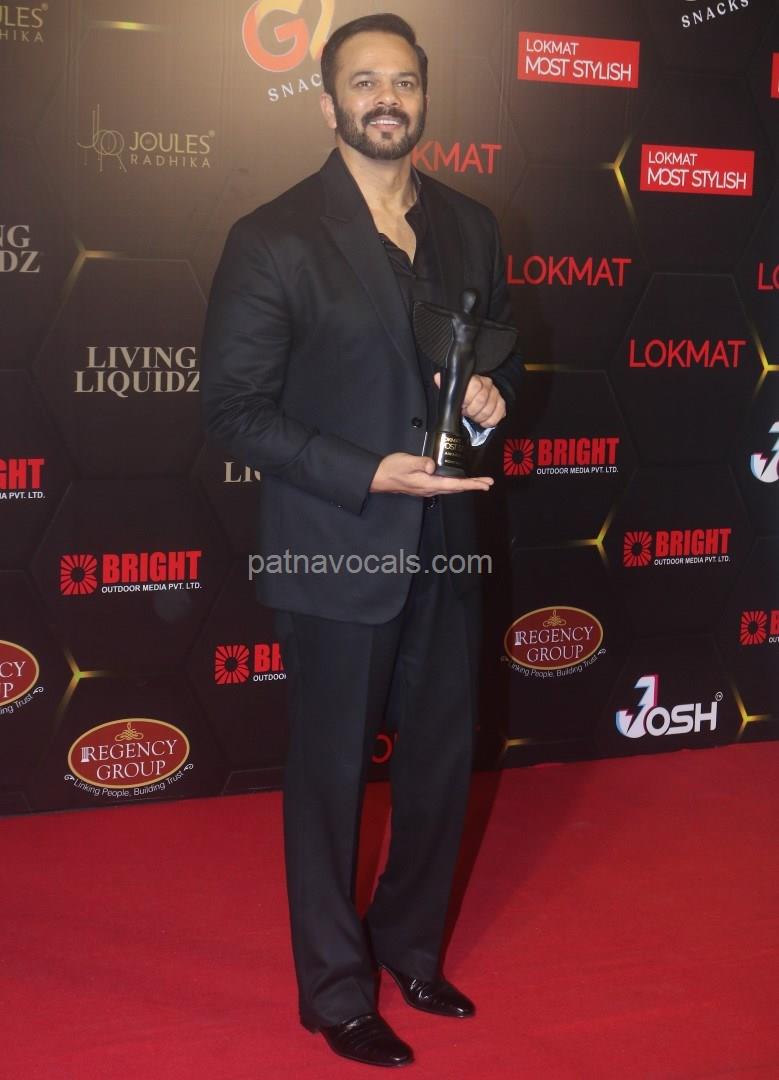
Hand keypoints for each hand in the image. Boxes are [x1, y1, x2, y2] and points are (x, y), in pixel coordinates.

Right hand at [370, 453, 493, 495]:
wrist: (378, 478)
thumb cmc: (391, 469)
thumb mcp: (406, 462)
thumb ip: (421, 462)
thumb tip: (433, 465)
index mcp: (429, 483)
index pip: (456, 484)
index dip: (472, 484)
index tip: (485, 483)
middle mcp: (430, 489)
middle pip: (456, 488)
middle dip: (473, 486)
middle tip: (488, 483)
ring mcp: (427, 489)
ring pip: (451, 489)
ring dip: (465, 486)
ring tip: (477, 483)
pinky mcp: (423, 486)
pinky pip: (444, 487)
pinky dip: (455, 485)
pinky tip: (457, 482)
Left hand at [433, 372, 505, 427]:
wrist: (478, 400)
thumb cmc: (464, 397)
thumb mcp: (453, 391)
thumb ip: (446, 385)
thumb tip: (437, 377)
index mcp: (474, 379)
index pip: (475, 386)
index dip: (467, 399)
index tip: (462, 405)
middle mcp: (487, 384)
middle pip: (482, 400)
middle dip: (472, 411)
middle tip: (467, 413)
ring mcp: (495, 393)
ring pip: (489, 409)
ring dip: (480, 417)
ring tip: (474, 417)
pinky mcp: (501, 403)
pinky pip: (499, 414)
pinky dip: (490, 421)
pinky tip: (484, 421)